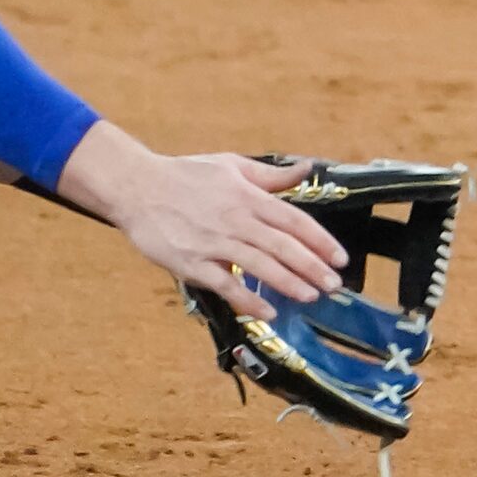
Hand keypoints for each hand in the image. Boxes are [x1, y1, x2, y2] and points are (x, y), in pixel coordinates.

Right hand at [56, 124, 346, 314]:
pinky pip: (225, 285)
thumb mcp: (231, 166)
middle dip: (313, 268)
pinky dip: (248, 299)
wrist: (136, 187)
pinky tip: (268, 311)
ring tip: (311, 296)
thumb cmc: (185, 175)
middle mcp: (235, 220)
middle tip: (334, 285)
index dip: (321, 241)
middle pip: (283, 247)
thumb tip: (307, 169)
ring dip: (289, 283)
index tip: (340, 258)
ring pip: (259, 266)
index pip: (294, 221)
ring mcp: (214, 243)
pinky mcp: (192, 263)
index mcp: (248, 197)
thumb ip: (272, 175)